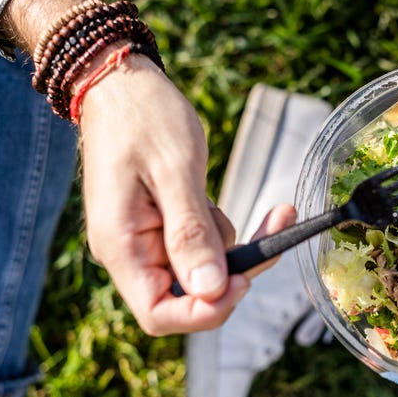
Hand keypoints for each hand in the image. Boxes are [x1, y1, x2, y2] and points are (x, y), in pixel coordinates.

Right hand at [0, 0, 293, 334]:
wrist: (121, 82)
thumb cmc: (144, 118)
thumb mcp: (176, 172)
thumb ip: (192, 233)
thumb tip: (211, 290)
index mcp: (122, 246)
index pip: (160, 314)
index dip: (206, 310)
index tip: (245, 280)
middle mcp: (129, 253)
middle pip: (187, 297)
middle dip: (234, 273)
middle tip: (276, 232)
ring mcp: (144, 241)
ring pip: (200, 272)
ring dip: (233, 248)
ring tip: (259, 208)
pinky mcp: (160, 227)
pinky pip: (198, 247)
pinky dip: (221, 231)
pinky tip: (217, 197)